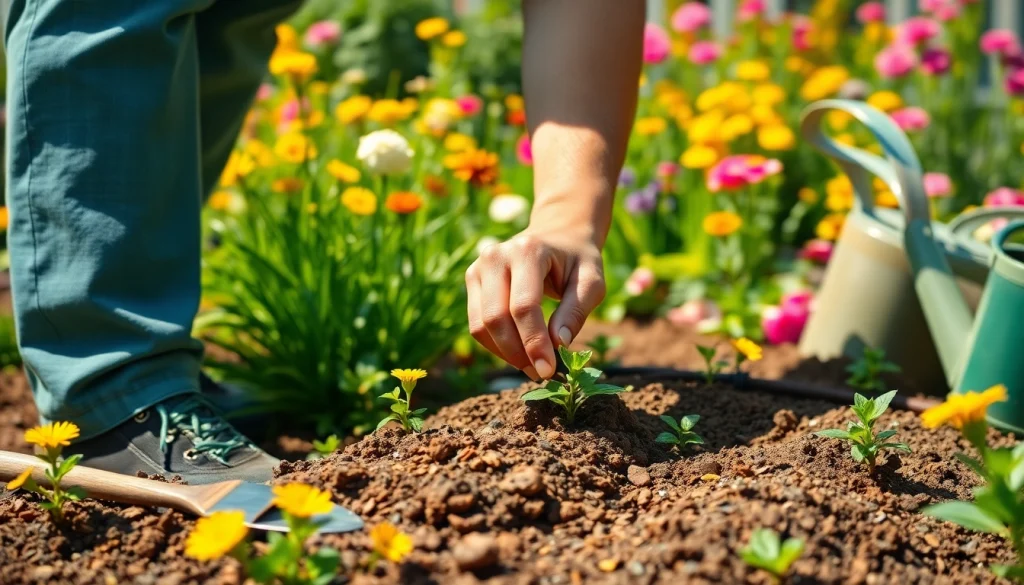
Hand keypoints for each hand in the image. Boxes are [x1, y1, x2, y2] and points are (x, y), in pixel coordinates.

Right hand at [465, 225, 605, 380]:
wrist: (557, 235)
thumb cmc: (577, 260)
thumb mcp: (591, 282)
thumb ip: (575, 312)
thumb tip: (558, 344)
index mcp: (527, 250)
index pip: (524, 306)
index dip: (534, 342)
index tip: (549, 370)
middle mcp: (495, 256)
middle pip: (496, 317)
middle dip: (517, 353)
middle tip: (541, 373)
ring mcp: (478, 268)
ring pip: (480, 325)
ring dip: (505, 354)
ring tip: (532, 366)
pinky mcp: (472, 281)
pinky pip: (477, 325)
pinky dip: (496, 346)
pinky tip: (520, 353)